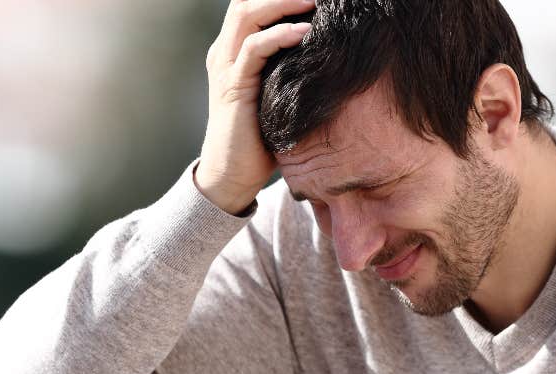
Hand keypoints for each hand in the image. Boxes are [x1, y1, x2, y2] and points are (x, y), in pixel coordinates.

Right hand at [195, 0, 315, 213]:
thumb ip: (289, 71)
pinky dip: (280, 35)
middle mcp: (224, 52)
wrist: (232, 175)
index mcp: (233, 51)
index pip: (250, 6)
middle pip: (246, 1)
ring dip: (282, 3)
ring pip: (246, 14)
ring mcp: (225, 67)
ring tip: (314, 0)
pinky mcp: (232, 86)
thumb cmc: (260, 140)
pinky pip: (254, 48)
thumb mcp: (276, 96)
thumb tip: (331, 58)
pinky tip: (305, 32)